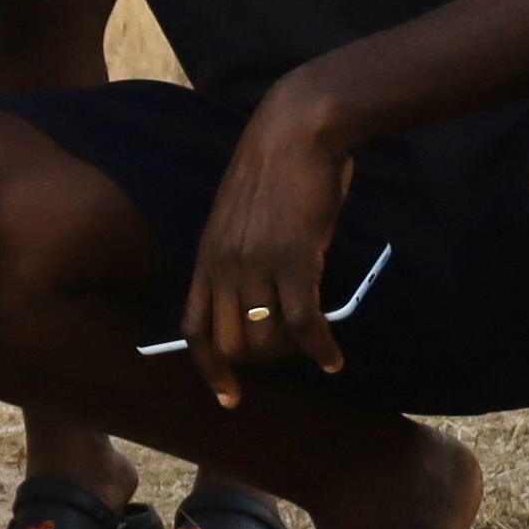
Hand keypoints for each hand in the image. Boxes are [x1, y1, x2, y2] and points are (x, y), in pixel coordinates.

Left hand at [179, 78, 355, 409]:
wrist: (297, 130)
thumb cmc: (276, 170)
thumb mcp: (239, 217)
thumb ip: (237, 255)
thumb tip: (254, 295)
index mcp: (206, 256)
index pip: (194, 329)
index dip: (209, 369)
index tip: (228, 397)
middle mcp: (222, 266)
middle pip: (229, 344)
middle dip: (259, 364)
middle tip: (289, 359)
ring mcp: (255, 265)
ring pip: (264, 340)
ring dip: (292, 355)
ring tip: (314, 349)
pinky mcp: (293, 260)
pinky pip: (303, 325)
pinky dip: (320, 349)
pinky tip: (334, 358)